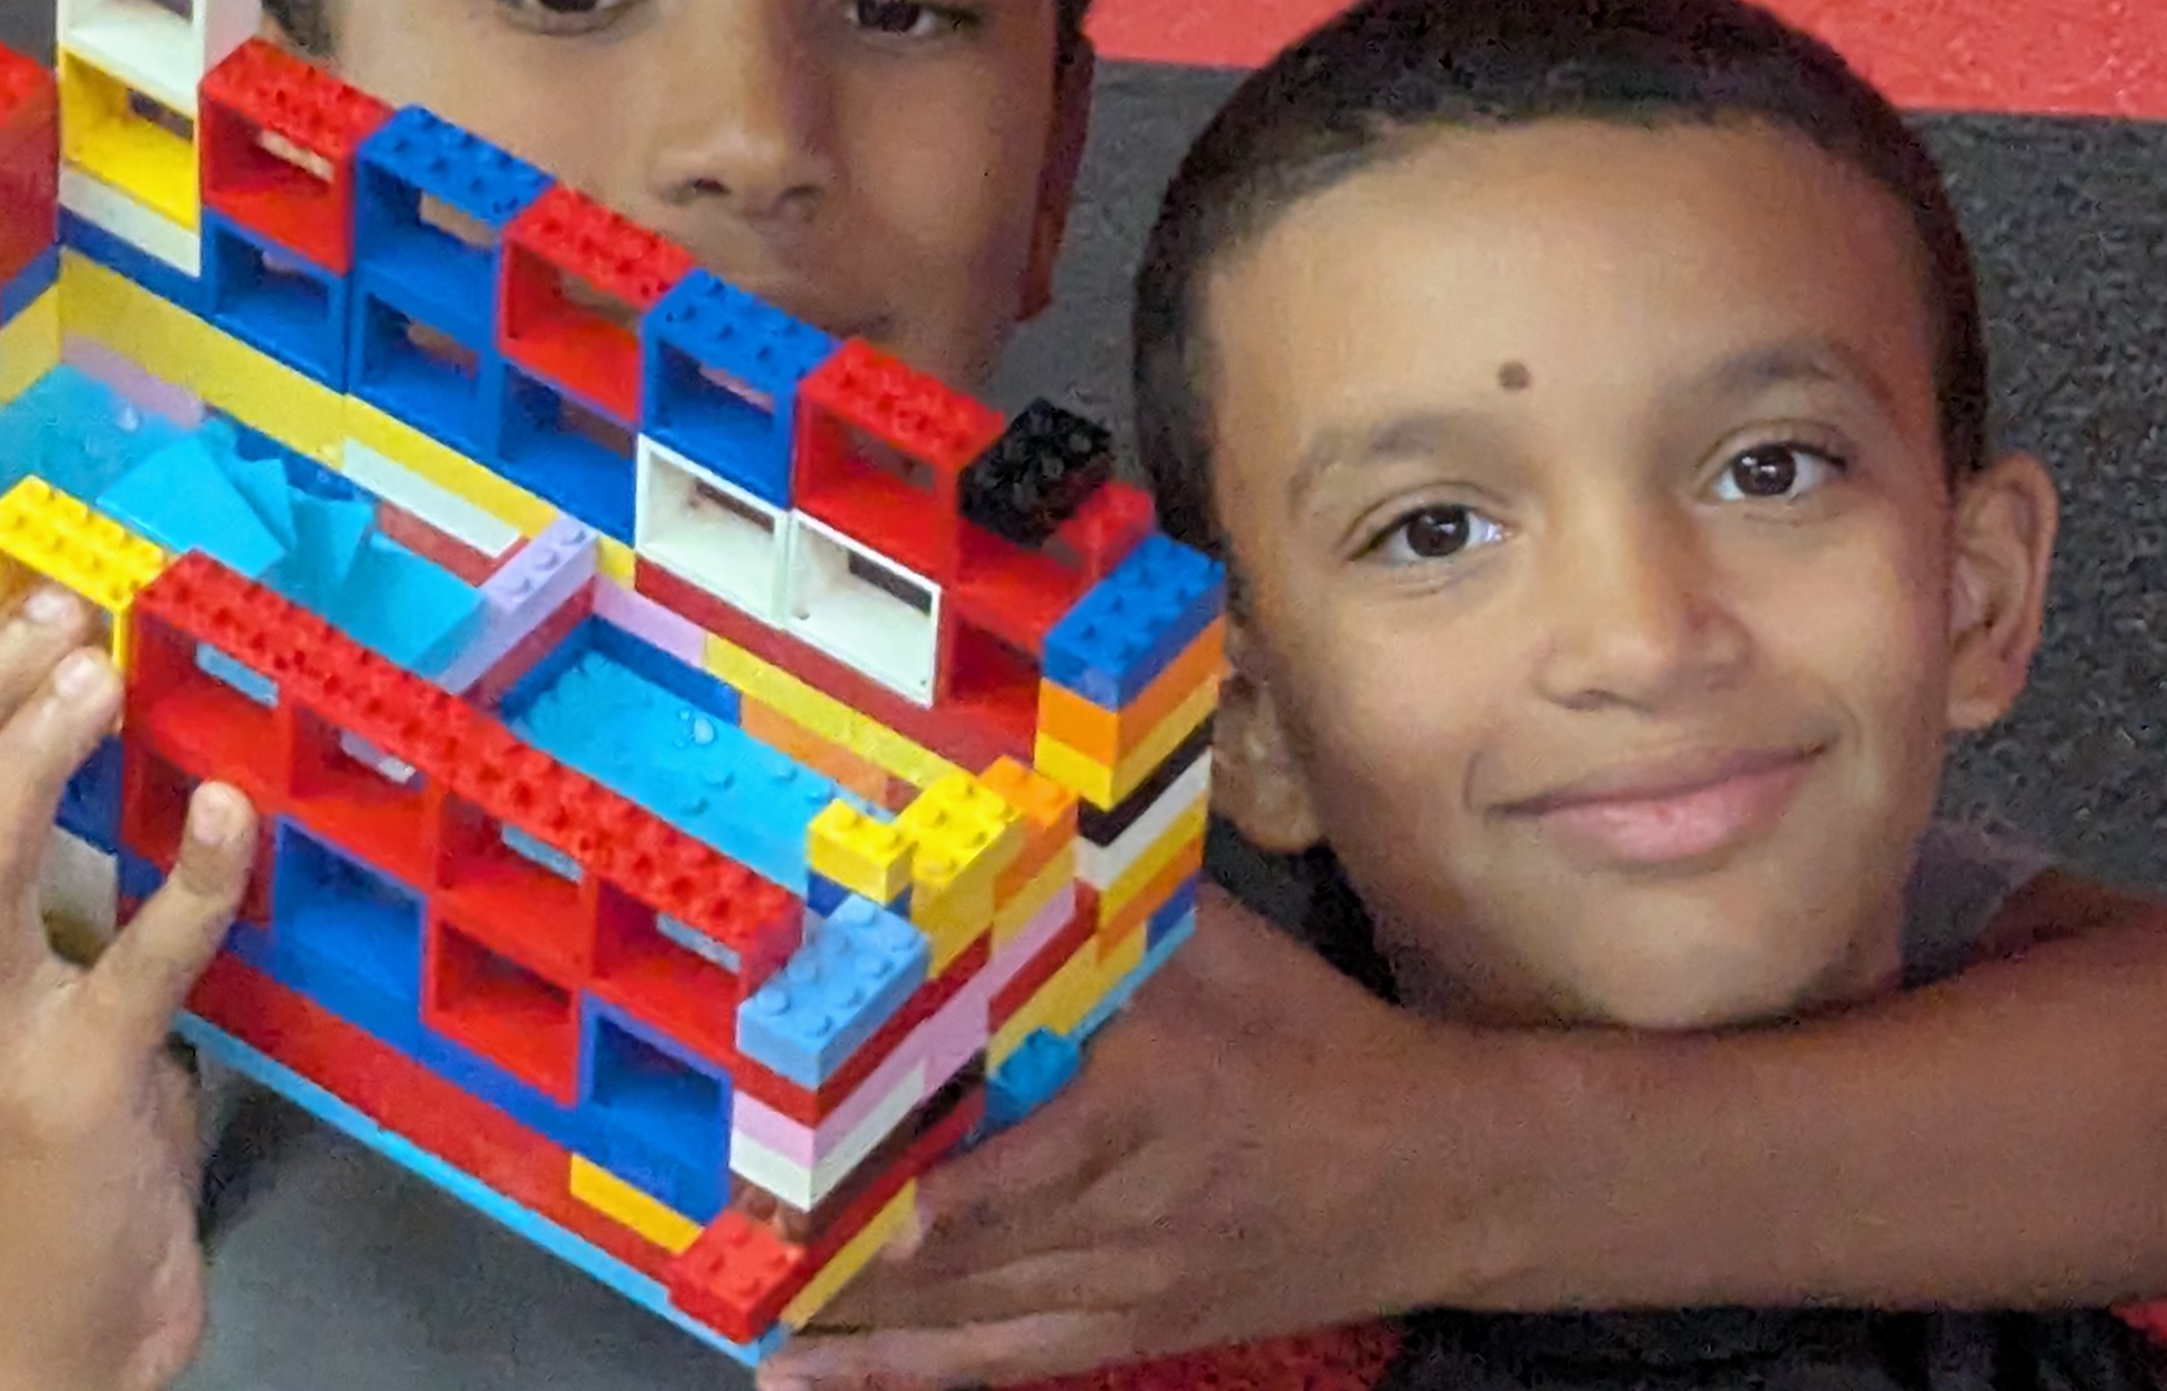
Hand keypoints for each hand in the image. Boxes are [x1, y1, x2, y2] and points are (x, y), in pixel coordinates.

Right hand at [0, 583, 257, 1390]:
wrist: (45, 1337)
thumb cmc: (46, 1164)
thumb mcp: (10, 1022)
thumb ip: (32, 919)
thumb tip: (101, 789)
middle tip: (50, 611)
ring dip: (33, 761)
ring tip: (97, 675)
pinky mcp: (83, 1090)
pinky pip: (141, 967)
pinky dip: (194, 885)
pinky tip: (232, 816)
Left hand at [765, 887, 1497, 1388]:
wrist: (1440, 1183)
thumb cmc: (1325, 1050)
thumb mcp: (1235, 953)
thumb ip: (1122, 905)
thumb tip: (1013, 830)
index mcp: (1153, 1092)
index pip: (1010, 1136)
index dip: (902, 1155)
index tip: (800, 1142)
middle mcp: (1130, 1200)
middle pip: (960, 1230)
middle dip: (837, 1231)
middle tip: (727, 1219)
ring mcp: (1127, 1281)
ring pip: (963, 1301)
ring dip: (844, 1300)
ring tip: (735, 1285)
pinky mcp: (1131, 1331)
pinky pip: (997, 1359)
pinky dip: (897, 1370)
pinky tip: (805, 1374)